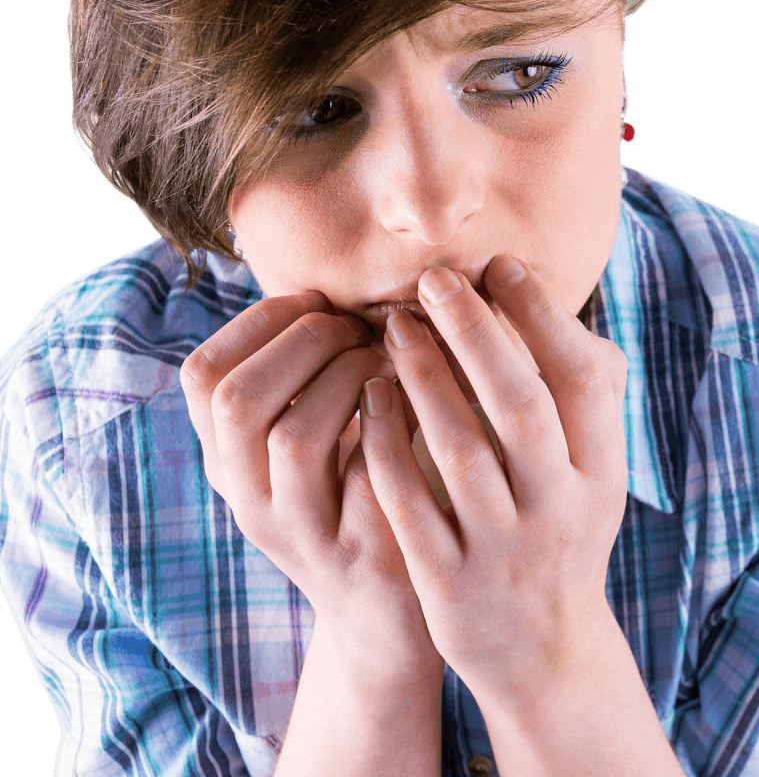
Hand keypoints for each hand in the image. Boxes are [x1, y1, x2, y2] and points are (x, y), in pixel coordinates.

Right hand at [179, 291, 441, 682]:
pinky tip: (421, 402)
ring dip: (351, 377)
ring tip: (390, 363)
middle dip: (306, 342)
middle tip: (360, 330)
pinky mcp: (357, 555)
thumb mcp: (308, 437)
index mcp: (228, 458)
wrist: (386, 610)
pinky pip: (367, 476)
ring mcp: (298, 533)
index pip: (202, 373)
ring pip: (295, 436)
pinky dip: (395, 422)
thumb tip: (328, 282)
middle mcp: (246, 497)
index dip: (261, 321)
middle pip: (239, 398)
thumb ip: (300, 373)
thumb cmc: (354, 493)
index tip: (319, 303)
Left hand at [358, 256, 628, 696]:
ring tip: (395, 327)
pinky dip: (387, 441)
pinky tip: (371, 394)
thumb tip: (537, 295)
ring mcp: (503, 550)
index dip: (542, 316)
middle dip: (476, 333)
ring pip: (460, 449)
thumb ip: (579, 393)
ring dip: (424, 377)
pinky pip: (409, 501)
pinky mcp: (449, 582)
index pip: (582, 379)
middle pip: (520, 406)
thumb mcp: (592, 470)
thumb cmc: (560, 529)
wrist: (544, 651)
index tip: (499, 265)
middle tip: (434, 280)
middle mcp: (560, 509)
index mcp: (600, 472)